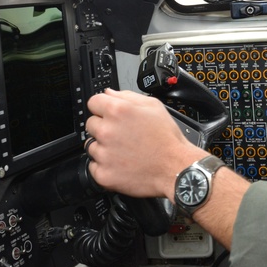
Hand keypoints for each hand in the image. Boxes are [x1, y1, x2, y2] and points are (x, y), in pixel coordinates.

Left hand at [85, 89, 204, 199]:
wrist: (175, 167)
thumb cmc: (167, 138)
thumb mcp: (153, 106)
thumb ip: (127, 96)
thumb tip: (109, 93)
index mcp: (117, 111)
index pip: (93, 102)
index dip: (102, 107)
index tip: (107, 113)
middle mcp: (107, 131)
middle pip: (90, 124)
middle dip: (103, 127)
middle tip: (121, 134)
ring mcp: (104, 154)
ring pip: (91, 146)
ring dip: (103, 147)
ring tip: (123, 150)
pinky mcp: (103, 174)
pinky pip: (93, 166)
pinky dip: (104, 166)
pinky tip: (120, 163)